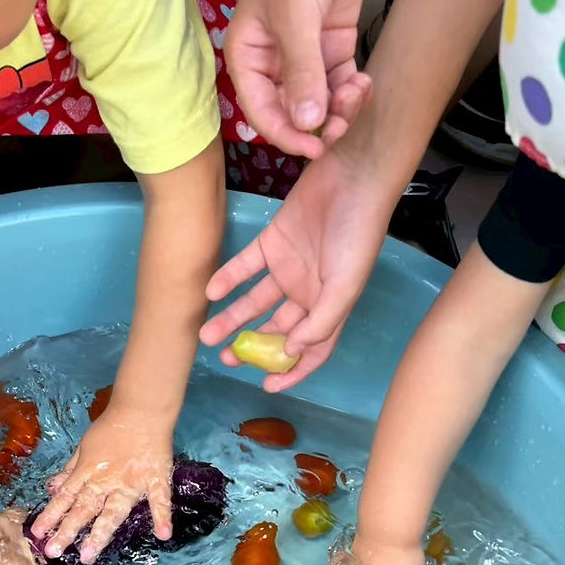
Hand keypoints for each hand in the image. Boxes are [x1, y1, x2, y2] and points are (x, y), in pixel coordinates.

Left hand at [30, 409, 173, 563]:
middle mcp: (106, 481)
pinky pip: (160, 499)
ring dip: (100, 533)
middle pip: (83, 508)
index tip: (36, 535)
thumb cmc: (111, 427)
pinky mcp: (155, 479)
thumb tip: (52, 488)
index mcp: (89, 472)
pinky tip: (163, 535)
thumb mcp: (84, 447)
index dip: (51, 515)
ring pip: (113, 511)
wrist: (141, 410)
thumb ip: (70, 469)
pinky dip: (163, 516)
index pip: (66, 497)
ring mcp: (131, 482)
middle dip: (67, 530)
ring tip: (89, 554)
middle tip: (53, 551)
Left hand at [200, 141, 397, 389]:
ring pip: (255, 302)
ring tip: (207, 335)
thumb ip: (321, 322)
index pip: (311, 349)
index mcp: (329, 306)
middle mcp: (307, 291)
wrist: (352, 176)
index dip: (292, 371)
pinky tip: (210, 293)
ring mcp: (288, 267)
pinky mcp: (272, 240)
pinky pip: (244, 266)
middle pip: (276, 328)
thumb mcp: (344, 286)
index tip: (267, 387)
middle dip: (252, 347)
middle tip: (225, 358)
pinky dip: (228, 279)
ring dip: (232, 318)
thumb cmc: (357, 235)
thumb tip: (293, 351)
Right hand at [225, 0, 372, 159]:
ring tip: (357, 95)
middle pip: (292, 112)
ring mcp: (304, 52)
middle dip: (317, 124)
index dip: (287, 135)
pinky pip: (339, 80)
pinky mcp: (331, 40)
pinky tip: (363, 84)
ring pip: (320, 100)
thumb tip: (306, 124)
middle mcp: (273, 60)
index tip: (315, 148)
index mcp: (248, 56)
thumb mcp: (297, 15)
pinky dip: (351, 89)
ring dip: (339, 108)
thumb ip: (302, 73)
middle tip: (342, 126)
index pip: (262, 112)